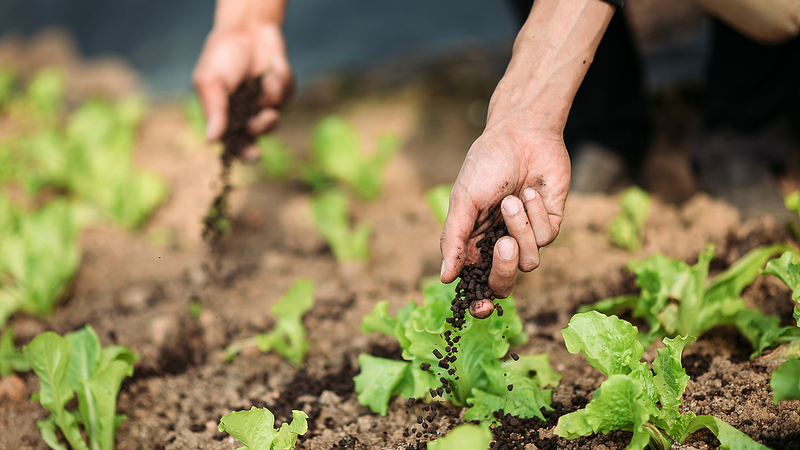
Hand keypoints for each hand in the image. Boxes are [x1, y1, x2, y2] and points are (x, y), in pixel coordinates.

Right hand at [192, 20, 291, 152]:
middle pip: (258, 135)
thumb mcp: (210, 81)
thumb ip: (214, 111)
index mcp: (225, 116)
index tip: (255, 154)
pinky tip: (275, 63)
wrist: (245, 28)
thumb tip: (210, 141)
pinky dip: (283, 77)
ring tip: (267, 79)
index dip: (245, 152)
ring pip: (276, 115)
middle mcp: (245, 114)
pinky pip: (288, 94)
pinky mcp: (282, 91)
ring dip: (274, 95)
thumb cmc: (221, 55)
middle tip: (268, 116)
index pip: (234, 143)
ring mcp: (265, 104)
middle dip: (264, 127)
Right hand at [439, 0, 612, 318]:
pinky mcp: (550, 223)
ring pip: (529, 261)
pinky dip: (536, 213)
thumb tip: (444, 277)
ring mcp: (527, 235)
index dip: (480, 302)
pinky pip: (546, 236)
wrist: (523, 135)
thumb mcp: (463, 201)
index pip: (477, 284)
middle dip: (505, 267)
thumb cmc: (487, 164)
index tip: (482, 307)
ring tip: (513, 197)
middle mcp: (501, 243)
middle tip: (504, 242)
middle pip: (505, 282)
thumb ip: (454, 240)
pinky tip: (531, 190)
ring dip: (520, 227)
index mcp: (474, 243)